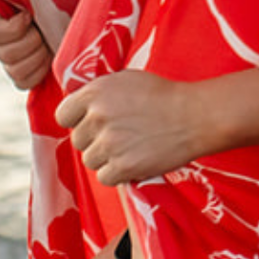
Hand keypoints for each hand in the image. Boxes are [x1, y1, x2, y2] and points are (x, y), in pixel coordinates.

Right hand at [0, 0, 51, 91]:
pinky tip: (49, 57)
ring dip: (38, 57)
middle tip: (45, 31)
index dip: (12, 29)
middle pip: (5, 55)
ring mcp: (8, 61)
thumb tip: (27, 6)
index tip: (30, 16)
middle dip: (32, 42)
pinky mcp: (21, 76)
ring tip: (48, 42)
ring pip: (15, 71)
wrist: (65, 12)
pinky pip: (23, 83)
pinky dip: (40, 71)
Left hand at [55, 66, 258, 184]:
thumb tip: (78, 106)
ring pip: (90, 160)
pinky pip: (104, 177)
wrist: (194, 116)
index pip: (63, 115)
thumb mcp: (125, 80)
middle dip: (95, 141)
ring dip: (106, 159)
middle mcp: (97, 117)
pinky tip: (134, 161)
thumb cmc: (162, 96)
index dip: (76, 121)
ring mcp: (109, 143)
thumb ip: (97, 93)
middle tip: (120, 136)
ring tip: (130, 148)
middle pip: (78, 141)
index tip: (91, 124)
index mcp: (94, 93)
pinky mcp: (123, 166)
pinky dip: (118, 174)